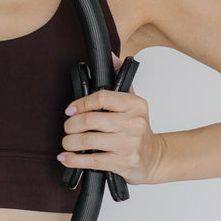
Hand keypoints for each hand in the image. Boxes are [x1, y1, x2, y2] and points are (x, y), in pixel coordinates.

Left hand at [57, 54, 163, 184]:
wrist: (153, 157)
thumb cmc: (138, 129)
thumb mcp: (133, 103)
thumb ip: (120, 81)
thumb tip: (112, 57)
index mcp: (135, 105)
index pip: (102, 97)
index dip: (81, 103)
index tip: (70, 109)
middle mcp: (134, 123)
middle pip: (90, 120)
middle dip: (71, 125)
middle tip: (68, 127)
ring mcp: (128, 144)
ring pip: (88, 141)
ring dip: (70, 142)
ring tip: (67, 142)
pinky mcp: (122, 163)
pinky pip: (91, 161)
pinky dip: (74, 160)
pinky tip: (66, 157)